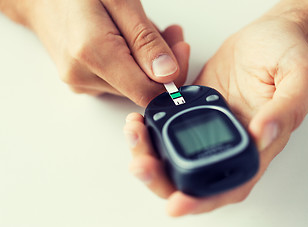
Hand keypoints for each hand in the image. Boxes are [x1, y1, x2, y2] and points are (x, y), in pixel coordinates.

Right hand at [27, 0, 189, 106]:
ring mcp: (81, 83)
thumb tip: (168, 74)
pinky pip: (120, 81)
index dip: (173, 77)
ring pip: (134, 85)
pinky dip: (133, 64)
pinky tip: (128, 41)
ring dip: (148, 61)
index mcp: (92, 52)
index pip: (147, 92)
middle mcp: (83, 76)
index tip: (181, 50)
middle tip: (170, 32)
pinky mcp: (83, 84)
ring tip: (144, 29)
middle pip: (143, 88)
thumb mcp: (119, 0)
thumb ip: (144, 40)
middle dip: (164, 63)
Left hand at [124, 16, 307, 215]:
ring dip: (149, 150)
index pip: (229, 186)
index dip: (202, 201)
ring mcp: (210, 125)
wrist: (268, 34)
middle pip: (193, 177)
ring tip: (134, 130)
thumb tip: (262, 135)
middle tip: (140, 165)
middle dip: (161, 178)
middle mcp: (230, 141)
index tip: (175, 204)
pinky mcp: (195, 107)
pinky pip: (169, 122)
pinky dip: (151, 123)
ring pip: (174, 152)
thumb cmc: (287, 54)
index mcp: (258, 145)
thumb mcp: (299, 76)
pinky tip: (140, 114)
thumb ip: (287, 108)